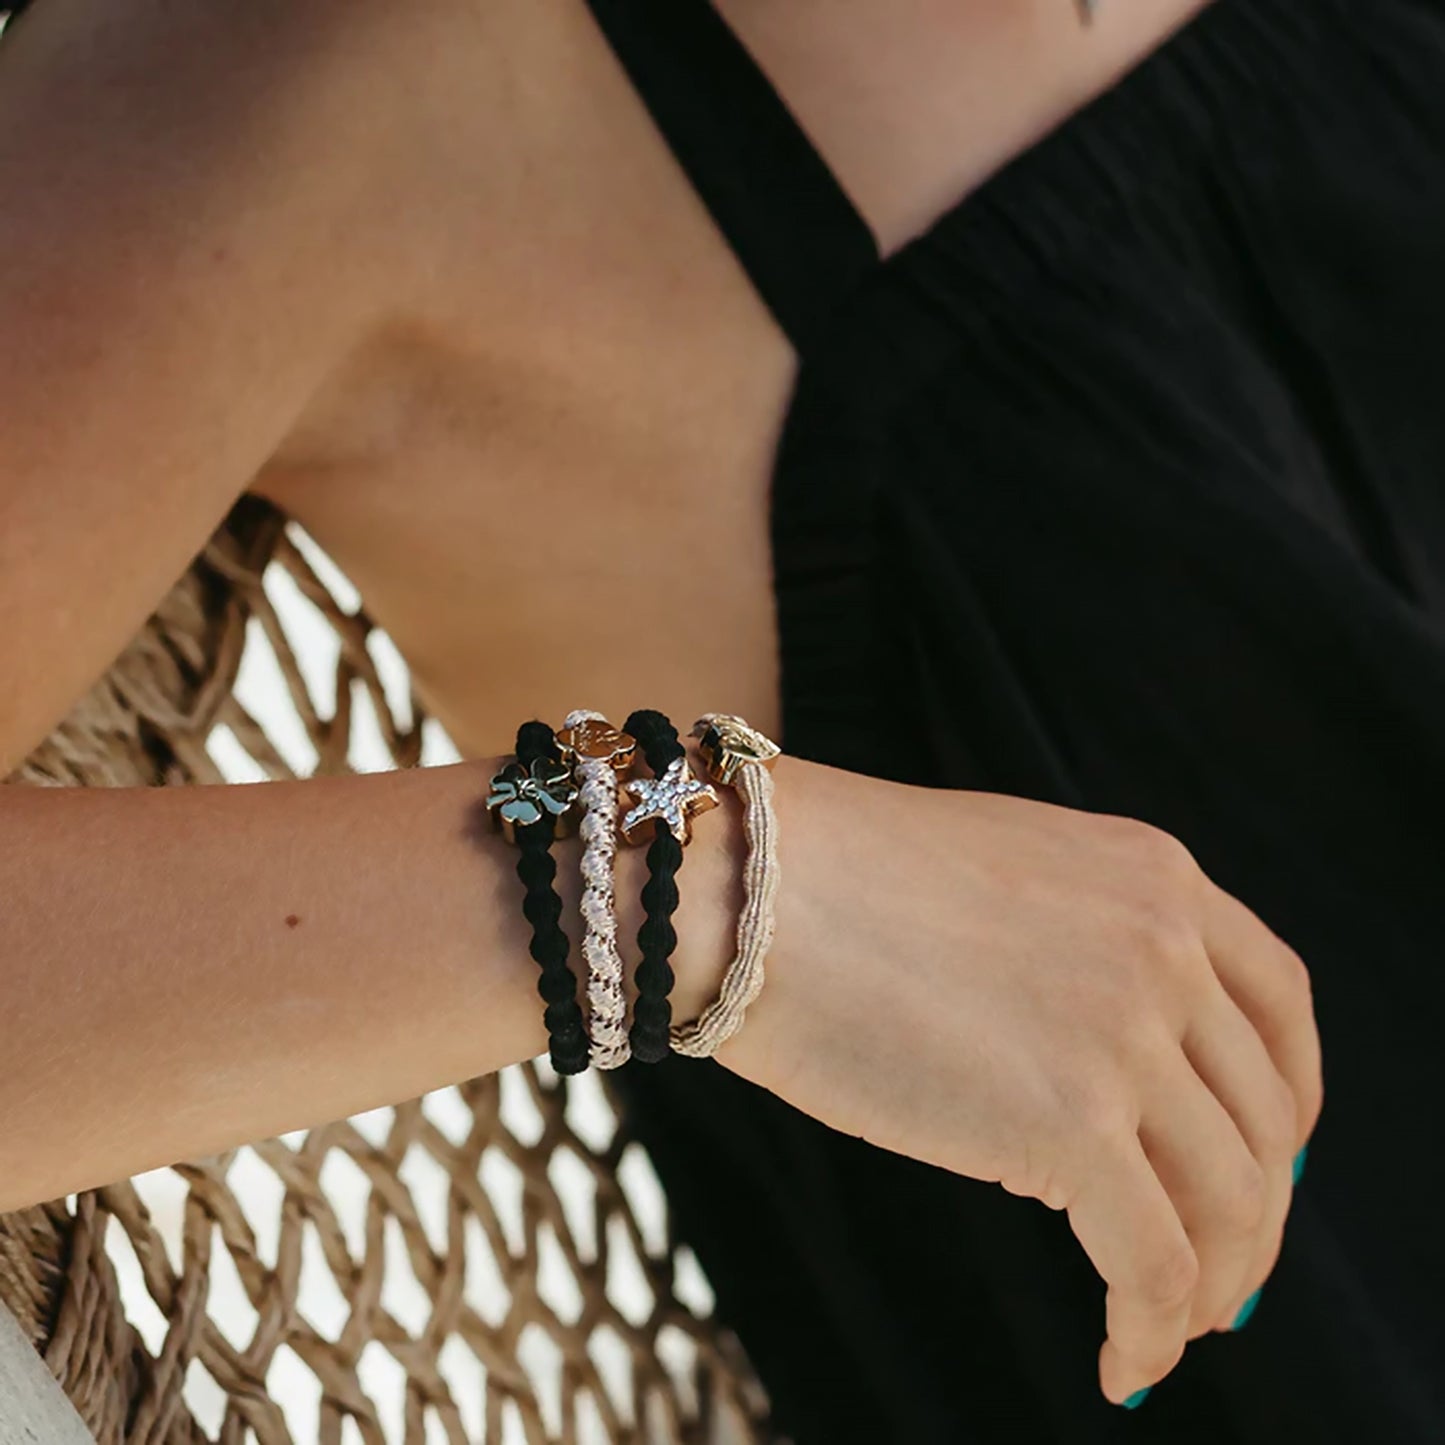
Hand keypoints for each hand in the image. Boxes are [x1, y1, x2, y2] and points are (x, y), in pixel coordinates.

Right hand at [706, 757, 1322, 1405]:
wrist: (747, 887)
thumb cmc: (834, 881)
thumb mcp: (1006, 872)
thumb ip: (1083, 940)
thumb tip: (1112, 1070)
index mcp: (1156, 875)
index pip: (1280, 1005)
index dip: (1287, 1100)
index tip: (1265, 1159)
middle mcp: (1164, 948)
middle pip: (1265, 1119)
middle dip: (1256, 1216)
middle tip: (1219, 1278)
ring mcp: (1124, 1035)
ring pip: (1232, 1202)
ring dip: (1215, 1286)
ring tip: (1169, 1329)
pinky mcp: (1069, 1124)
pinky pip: (1156, 1264)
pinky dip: (1152, 1331)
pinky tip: (1121, 1364)